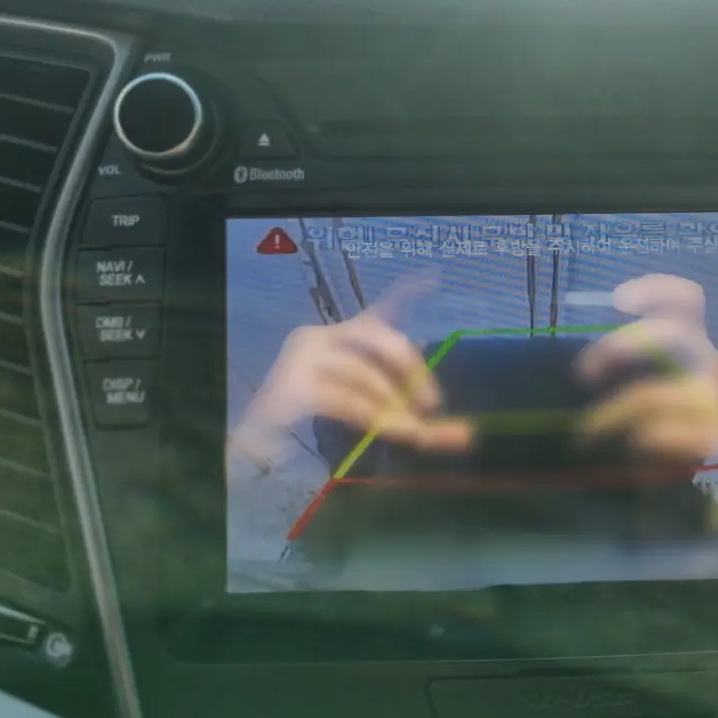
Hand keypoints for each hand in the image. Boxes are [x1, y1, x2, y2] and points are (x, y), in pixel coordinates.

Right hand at [234, 291, 469, 464]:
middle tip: (432, 402)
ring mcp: (304, 359)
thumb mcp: (365, 407)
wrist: (258, 440)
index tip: (434, 277)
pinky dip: (377, 418)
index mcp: (339, 336)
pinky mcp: (294, 386)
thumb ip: (404, 410)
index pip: (379, 310)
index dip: (407, 293)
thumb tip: (459, 434)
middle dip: (410, 368)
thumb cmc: (314, 417)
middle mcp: (320, 337)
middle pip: (377, 335)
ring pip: (365, 375)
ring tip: (414, 431)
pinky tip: (394, 431)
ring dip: (394, 406)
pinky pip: (348, 400)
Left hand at [575, 274, 717, 460]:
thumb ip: (616, 361)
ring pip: (656, 393)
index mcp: (691, 339)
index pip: (688, 300)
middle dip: (624, 344)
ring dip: (613, 412)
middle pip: (676, 333)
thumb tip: (582, 365)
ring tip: (585, 433)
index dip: (658, 290)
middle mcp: (709, 362)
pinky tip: (633, 444)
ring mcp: (717, 398)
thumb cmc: (644, 413)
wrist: (668, 465)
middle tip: (582, 371)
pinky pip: (669, 431)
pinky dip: (645, 436)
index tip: (618, 300)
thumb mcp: (628, 378)